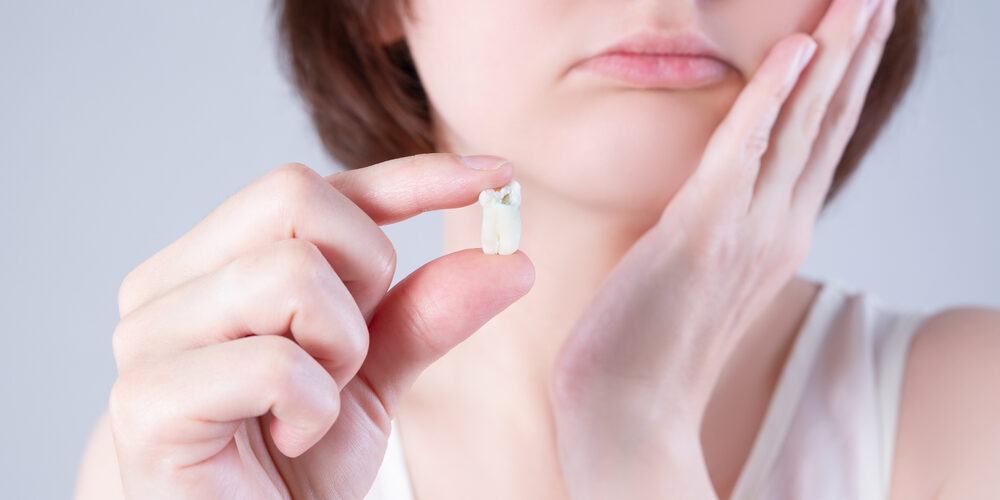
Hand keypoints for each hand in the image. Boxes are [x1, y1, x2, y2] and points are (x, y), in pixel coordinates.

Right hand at [107, 155, 533, 498]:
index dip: (409, 175)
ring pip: (290, 273)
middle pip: (295, 196)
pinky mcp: (146, 401)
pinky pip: (273, 363)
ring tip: (313, 407)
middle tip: (348, 353)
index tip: (496, 177)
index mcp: (214, 264)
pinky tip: (290, 438)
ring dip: (340, 349)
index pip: (314, 187)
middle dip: (363, 270)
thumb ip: (425, 314)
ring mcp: (148, 338)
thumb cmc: (289, 464)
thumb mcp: (372, 377)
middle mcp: (169, 285)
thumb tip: (512, 261)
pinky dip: (312, 407)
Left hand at [549, 0, 897, 496]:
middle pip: (828, 123)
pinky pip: (743, 150)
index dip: (842, 81)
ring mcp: (747, 231)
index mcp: (777, 233)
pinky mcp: (702, 235)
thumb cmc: (651, 341)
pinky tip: (794, 52)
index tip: (857, 30)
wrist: (631, 411)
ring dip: (832, 56)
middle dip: (855, 53)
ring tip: (859, 2)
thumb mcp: (701, 271)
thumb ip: (718, 223)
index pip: (819, 140)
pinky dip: (771, 98)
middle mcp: (778, 227)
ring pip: (803, 127)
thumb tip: (711, 188)